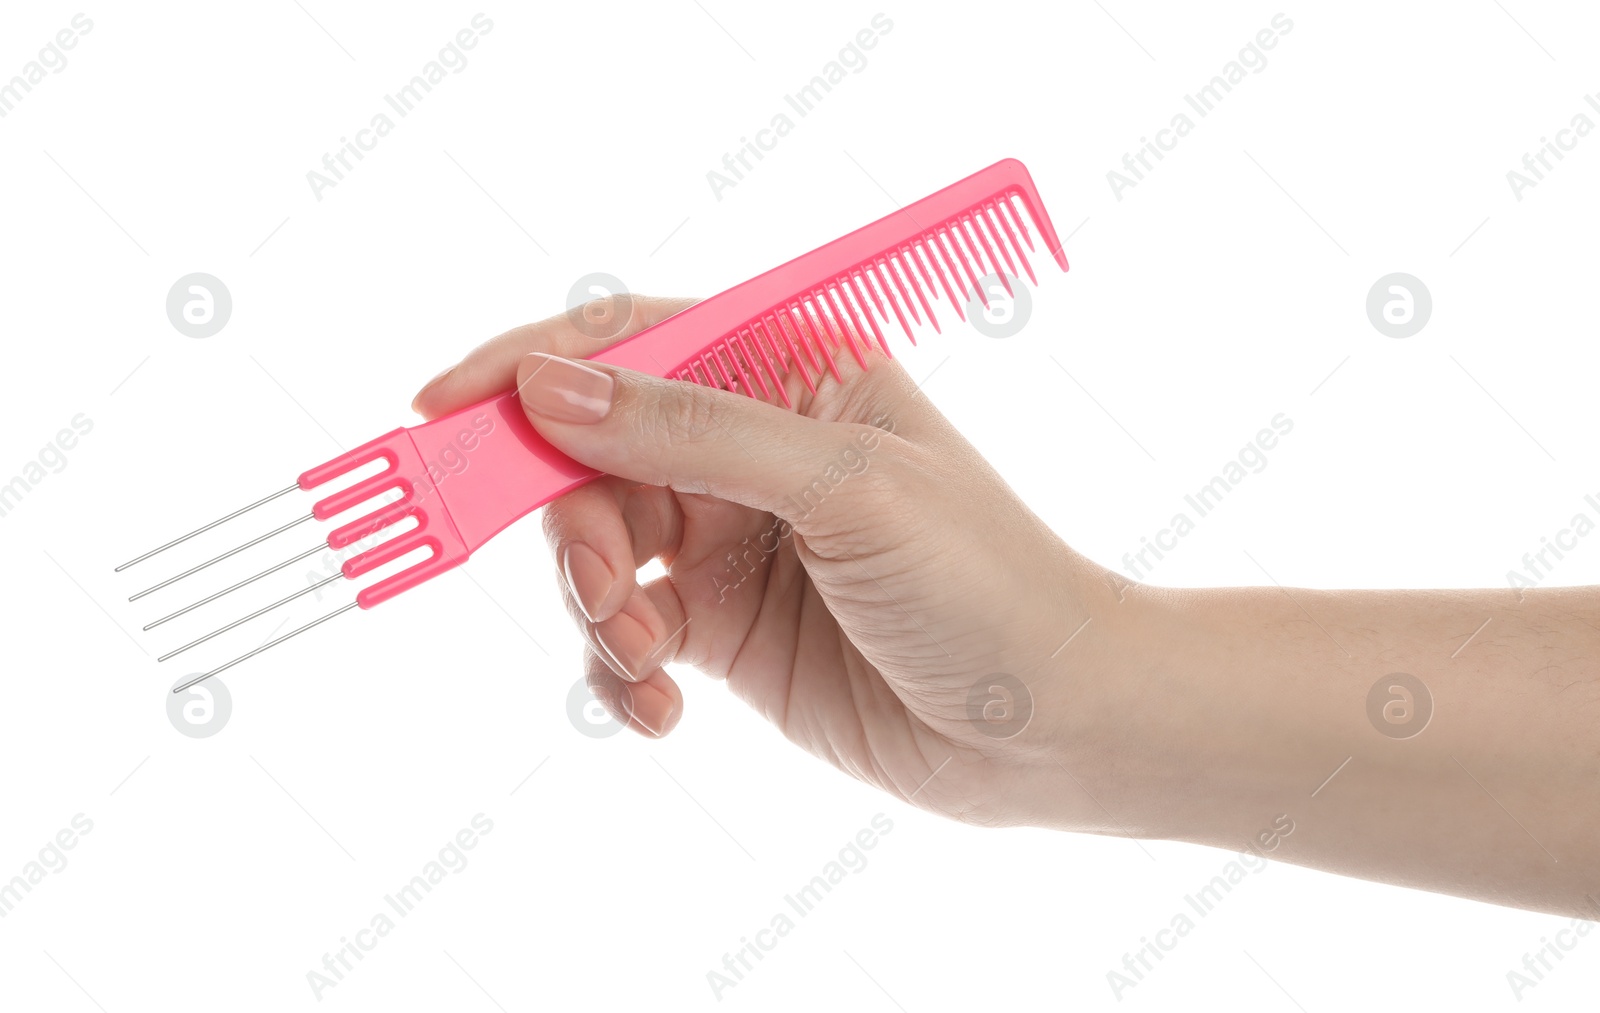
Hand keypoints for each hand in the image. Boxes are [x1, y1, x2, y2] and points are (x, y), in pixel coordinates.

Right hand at [412, 296, 1127, 827]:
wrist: (1052, 727)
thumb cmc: (985, 582)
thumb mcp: (841, 488)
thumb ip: (691, 434)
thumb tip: (551, 389)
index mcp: (789, 369)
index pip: (631, 341)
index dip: (530, 367)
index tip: (442, 411)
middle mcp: (750, 444)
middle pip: (593, 454)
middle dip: (576, 526)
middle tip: (604, 592)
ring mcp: (732, 536)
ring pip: (596, 547)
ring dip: (597, 606)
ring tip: (645, 660)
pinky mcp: (722, 624)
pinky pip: (624, 629)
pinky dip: (618, 669)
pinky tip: (659, 709)